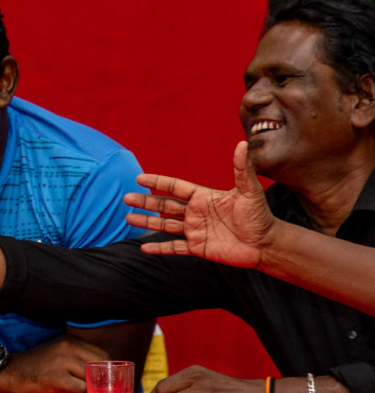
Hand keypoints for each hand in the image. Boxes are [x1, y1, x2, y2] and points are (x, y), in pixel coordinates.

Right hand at [0, 335, 109, 392]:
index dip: (107, 371)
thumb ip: (77, 360)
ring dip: (91, 390)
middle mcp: (67, 347)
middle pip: (101, 366)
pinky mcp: (55, 378)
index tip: (104, 382)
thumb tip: (103, 377)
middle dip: (103, 382)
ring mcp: (61, 362)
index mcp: (70, 341)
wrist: (7, 372)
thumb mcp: (57, 355)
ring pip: (91, 378)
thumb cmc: (35, 367)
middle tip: (98, 392)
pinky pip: (81, 390)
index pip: (102, 354)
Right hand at [123, 141, 276, 268]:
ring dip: (146, 222)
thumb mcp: (249, 190)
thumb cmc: (259, 216)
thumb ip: (242, 169)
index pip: (175, 187)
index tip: (139, 178)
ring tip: (128, 219)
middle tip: (126, 198)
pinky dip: (159, 248)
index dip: (158, 182)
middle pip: (164, 205)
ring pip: (165, 225)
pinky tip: (144, 248)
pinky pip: (174, 248)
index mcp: (203, 197)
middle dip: (145, 202)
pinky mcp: (198, 247)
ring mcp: (194, 230)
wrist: (266, 244)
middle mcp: (195, 212)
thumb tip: (242, 144)